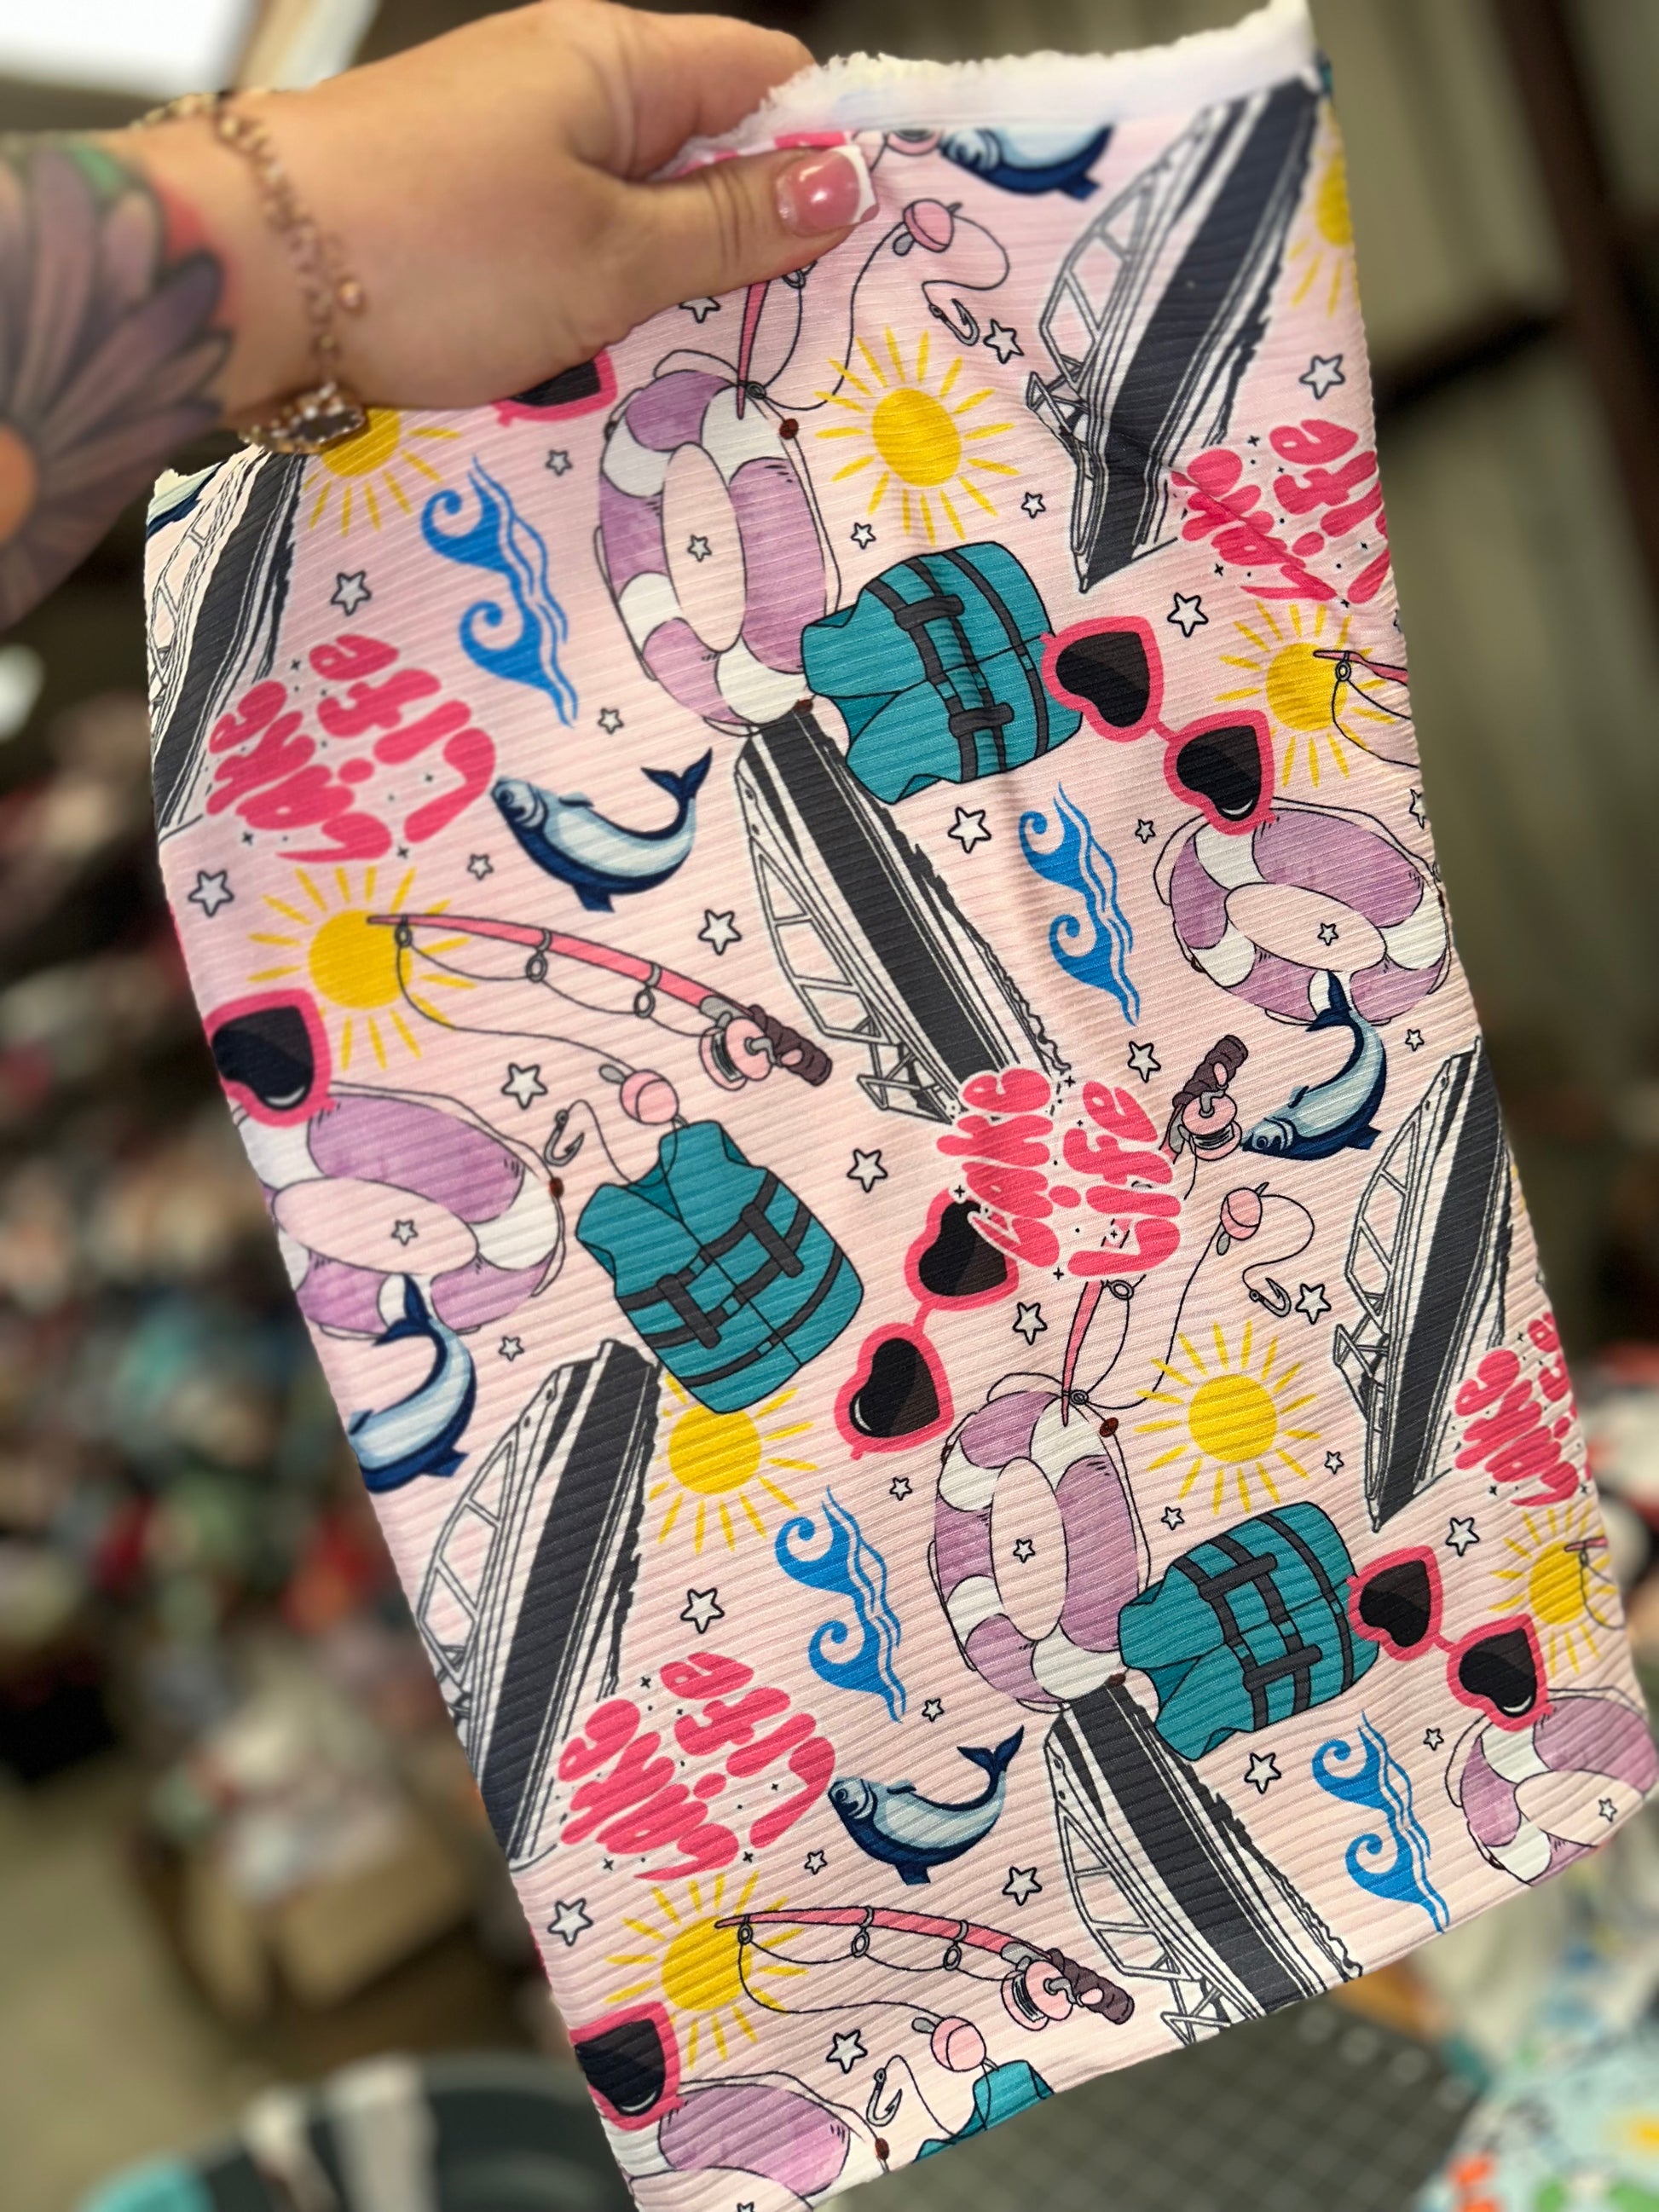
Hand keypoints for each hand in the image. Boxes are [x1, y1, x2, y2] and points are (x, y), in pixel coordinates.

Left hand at [126, 0, 872, 418]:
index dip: (834, 152)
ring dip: (682, 290)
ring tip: (731, 370)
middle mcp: (565, 85)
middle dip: (761, 241)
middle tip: (820, 338)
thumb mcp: (613, 254)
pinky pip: (576, 255)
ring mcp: (512, 151)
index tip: (886, 241)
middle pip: (706, 153)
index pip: (768, 79)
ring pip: (640, 219)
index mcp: (616, 57)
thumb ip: (732, 227)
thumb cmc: (434, 251)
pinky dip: (610, 308)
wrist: (242, 279)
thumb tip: (846, 182)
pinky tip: (631, 371)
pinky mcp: (469, 217)